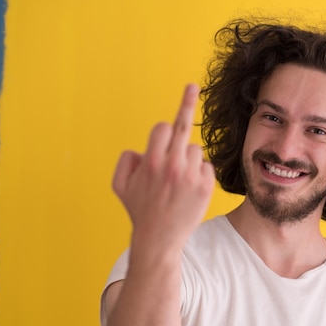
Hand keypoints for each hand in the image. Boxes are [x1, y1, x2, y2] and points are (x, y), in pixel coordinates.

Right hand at [112, 84, 214, 251]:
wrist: (160, 239)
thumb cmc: (139, 209)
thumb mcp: (119, 184)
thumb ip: (126, 160)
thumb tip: (143, 147)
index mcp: (151, 162)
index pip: (162, 127)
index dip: (163, 128)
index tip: (177, 98)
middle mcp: (172, 166)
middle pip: (182, 127)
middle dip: (185, 103)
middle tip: (192, 86)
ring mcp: (191, 176)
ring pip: (194, 149)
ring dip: (186, 158)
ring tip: (177, 179)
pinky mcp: (205, 187)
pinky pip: (205, 166)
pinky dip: (198, 173)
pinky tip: (188, 188)